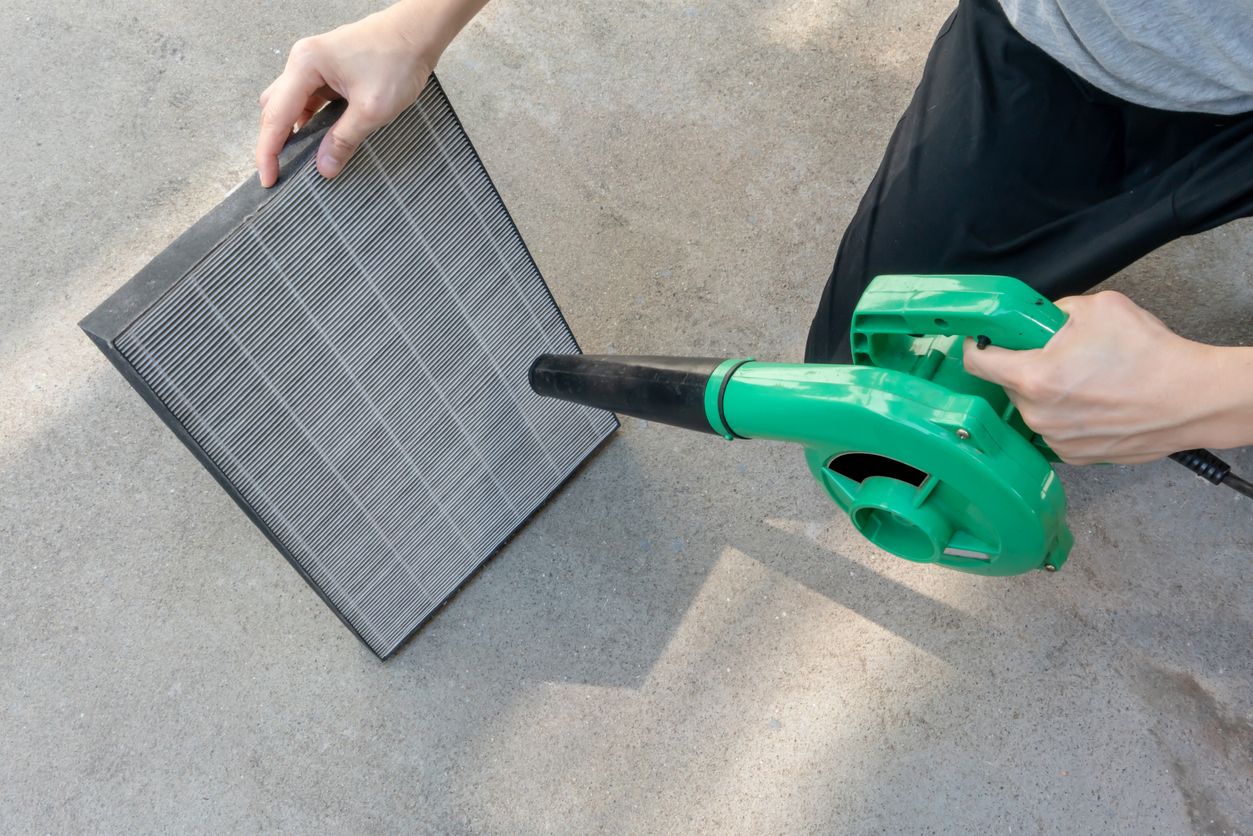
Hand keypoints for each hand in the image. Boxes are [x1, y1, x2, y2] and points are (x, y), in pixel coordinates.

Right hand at [256, 0, 489, 186]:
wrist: (417, 34)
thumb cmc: (397, 61)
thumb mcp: (371, 109)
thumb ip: (344, 139)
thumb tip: (324, 167)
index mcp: (305, 65)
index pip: (275, 115)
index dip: (268, 151)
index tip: (268, 179)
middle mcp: (302, 61)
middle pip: (274, 108)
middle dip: (275, 141)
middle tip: (280, 174)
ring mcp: (314, 64)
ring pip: (290, 104)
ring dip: (292, 131)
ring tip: (298, 161)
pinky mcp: (327, 70)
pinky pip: (308, 99)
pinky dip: (309, 120)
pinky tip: (318, 139)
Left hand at [963, 290, 1251, 464]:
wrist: (1191, 398)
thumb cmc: (1148, 354)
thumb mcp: (1096, 308)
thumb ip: (1052, 312)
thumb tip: (1036, 320)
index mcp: (1033, 377)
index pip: (976, 362)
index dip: (978, 344)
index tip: (984, 339)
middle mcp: (1037, 415)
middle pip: (1007, 383)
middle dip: (1024, 366)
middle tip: (1057, 354)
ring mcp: (1055, 440)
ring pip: (1032, 407)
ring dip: (1046, 392)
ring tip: (1085, 379)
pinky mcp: (1074, 456)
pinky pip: (1054, 428)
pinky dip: (1066, 414)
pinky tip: (1095, 402)